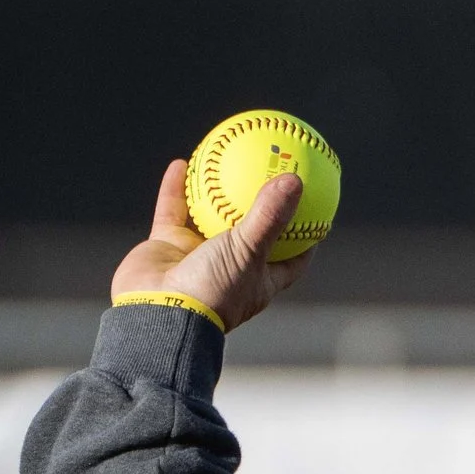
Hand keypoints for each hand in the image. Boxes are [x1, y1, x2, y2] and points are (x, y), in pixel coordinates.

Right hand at [110, 159, 309, 331]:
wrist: (157, 311)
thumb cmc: (212, 289)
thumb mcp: (249, 251)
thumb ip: (270, 216)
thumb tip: (296, 181)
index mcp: (257, 280)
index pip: (291, 260)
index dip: (306, 239)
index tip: (317, 214)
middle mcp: (228, 269)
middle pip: (250, 234)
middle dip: (259, 207)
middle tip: (272, 176)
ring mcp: (196, 258)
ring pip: (208, 217)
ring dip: (216, 192)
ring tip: (229, 161)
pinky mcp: (166, 248)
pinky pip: (172, 211)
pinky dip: (177, 188)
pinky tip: (184, 162)